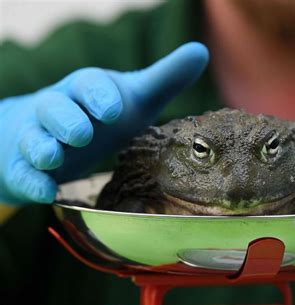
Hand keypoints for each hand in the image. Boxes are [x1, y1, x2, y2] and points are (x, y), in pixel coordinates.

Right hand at [0, 42, 208, 205]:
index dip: (100, 96)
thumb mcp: (133, 99)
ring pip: (33, 138)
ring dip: (42, 147)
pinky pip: (24, 173)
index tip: (114, 110)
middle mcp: (59, 110)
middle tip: (81, 133)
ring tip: (53, 157)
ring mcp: (39, 138)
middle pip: (54, 107)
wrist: (50, 136)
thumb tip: (201, 52)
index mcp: (87, 92)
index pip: (89, 85)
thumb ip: (164, 80)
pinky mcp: (27, 167)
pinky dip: (33, 182)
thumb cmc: (99, 117)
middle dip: (66, 119)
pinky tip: (46, 193)